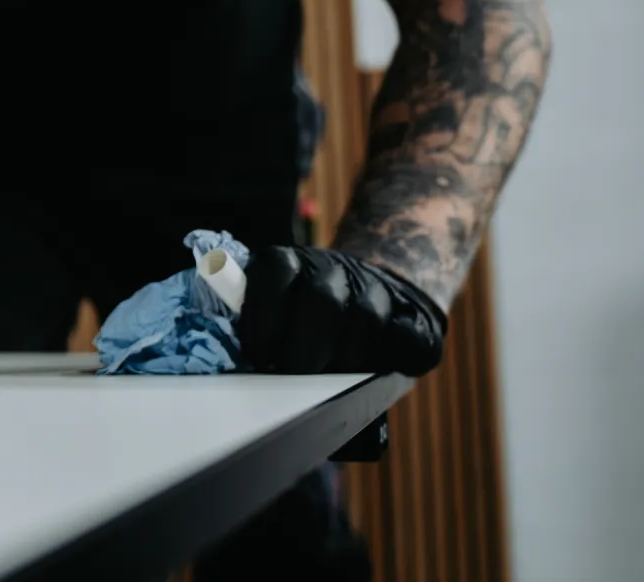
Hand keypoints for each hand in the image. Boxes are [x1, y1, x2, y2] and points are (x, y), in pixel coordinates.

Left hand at [236, 246, 446, 376]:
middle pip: (321, 300)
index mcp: (291, 265)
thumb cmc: (307, 323)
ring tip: (331, 378)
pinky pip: (409, 336)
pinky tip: (383, 363)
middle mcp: (330, 270)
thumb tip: (226, 309)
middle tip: (293, 376)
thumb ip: (253, 319)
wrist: (379, 295)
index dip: (263, 313)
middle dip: (305, 348)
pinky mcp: (416, 317)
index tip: (257, 353)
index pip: (273, 270)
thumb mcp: (272, 314)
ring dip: (345, 357)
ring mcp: (375, 289)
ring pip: (363, 316)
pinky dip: (398, 353)